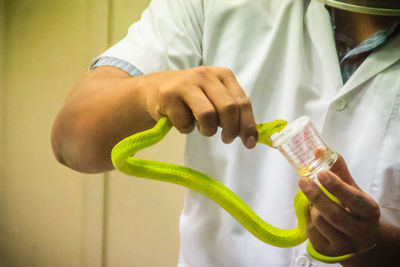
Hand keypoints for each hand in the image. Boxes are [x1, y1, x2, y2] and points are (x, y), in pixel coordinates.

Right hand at [141, 66, 257, 147]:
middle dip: (231, 130)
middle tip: (227, 139)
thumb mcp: (214, 98)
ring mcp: (186, 84)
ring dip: (207, 130)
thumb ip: (232, 111)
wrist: (154, 90)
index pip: (242, 102)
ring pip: (208, 116)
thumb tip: (251, 135)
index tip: (249, 143)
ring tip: (202, 128)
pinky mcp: (169, 95)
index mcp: (223, 75)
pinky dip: (186, 129)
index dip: (248, 125)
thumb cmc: (190, 97)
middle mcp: (206, 75)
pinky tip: (181, 121)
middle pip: (228, 108)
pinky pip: (185, 123)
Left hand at [298, 154, 380, 256]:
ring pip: (319, 222)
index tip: (321, 173)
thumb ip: (337, 170)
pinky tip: (316, 218)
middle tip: (302, 181)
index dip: (337, 187)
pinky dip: (308, 221)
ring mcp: (345, 245)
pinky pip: (311, 232)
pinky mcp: (329, 252)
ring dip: (312, 208)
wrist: (360, 238)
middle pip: (334, 214)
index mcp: (369, 212)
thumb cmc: (353, 208)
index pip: (354, 200)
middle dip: (316, 196)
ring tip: (316, 204)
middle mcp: (360, 231)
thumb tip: (317, 150)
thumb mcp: (351, 189)